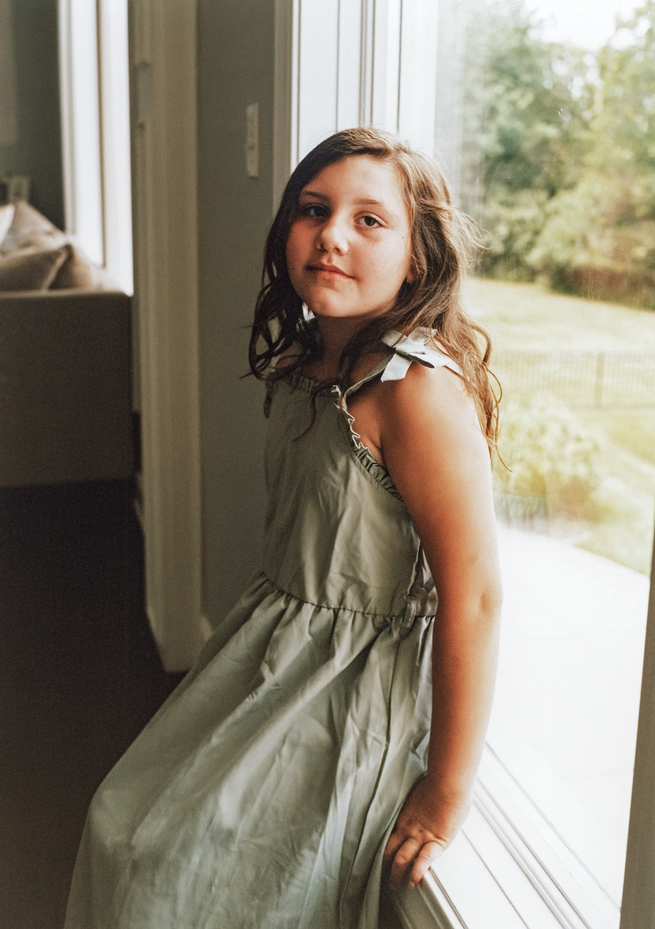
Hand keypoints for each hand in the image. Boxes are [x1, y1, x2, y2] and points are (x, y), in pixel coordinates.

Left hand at [383, 777, 468, 891]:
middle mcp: (408, 827)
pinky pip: (423, 862)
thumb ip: (422, 801)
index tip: (381, 855)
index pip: (388, 835)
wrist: (448, 784)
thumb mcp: (425, 791)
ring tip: (394, 885)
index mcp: (404, 815)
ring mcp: (420, 836)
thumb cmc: (440, 782)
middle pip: (389, 849)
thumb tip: (425, 799)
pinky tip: (413, 883)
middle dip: (384, 864)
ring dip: (396, 874)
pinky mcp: (435, 842)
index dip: (383, 847)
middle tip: (380, 875)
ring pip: (401, 859)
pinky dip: (416, 874)